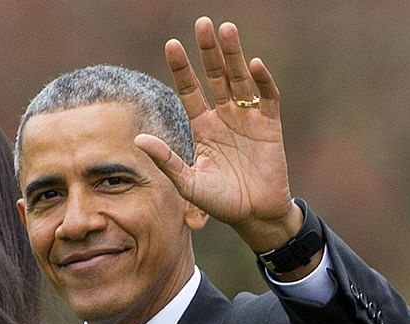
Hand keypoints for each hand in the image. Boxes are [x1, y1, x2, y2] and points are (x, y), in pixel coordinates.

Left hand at [135, 17, 301, 252]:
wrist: (254, 215)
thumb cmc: (220, 201)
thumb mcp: (188, 183)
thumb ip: (167, 160)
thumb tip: (138, 139)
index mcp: (203, 126)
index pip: (190, 90)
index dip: (182, 68)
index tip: (172, 44)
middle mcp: (224, 116)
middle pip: (215, 76)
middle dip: (208, 51)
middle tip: (201, 22)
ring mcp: (248, 119)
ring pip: (239, 79)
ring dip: (233, 55)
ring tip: (225, 29)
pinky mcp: (270, 126)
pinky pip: (267, 98)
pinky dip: (262, 81)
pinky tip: (254, 65)